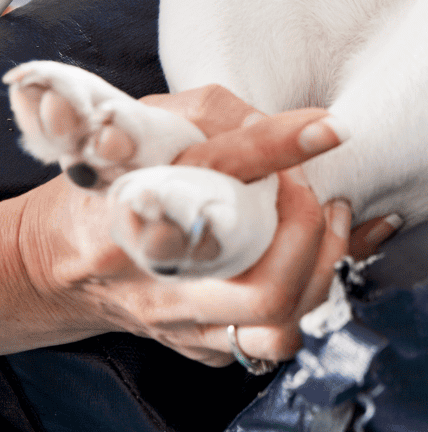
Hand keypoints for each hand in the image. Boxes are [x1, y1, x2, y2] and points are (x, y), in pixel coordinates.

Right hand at [11, 86, 398, 363]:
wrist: (59, 262)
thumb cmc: (113, 181)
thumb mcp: (153, 127)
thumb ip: (221, 116)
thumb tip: (296, 122)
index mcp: (141, 208)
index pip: (224, 174)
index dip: (280, 146)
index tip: (330, 127)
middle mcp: (163, 279)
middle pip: (265, 286)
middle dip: (312, 232)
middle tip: (319, 192)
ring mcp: (184, 322)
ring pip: (277, 324)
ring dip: (323, 270)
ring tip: (333, 221)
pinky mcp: (202, 345)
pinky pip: (276, 337)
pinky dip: (318, 289)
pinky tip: (330, 248)